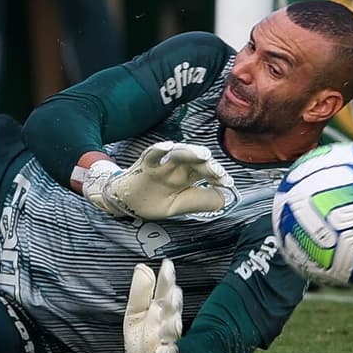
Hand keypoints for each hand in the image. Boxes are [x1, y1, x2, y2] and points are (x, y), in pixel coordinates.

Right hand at [83, 142, 234, 218]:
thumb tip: (225, 198)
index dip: (217, 175)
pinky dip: (159, 149)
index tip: (227, 182)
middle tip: (218, 172)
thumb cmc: (154, 200)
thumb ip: (201, 202)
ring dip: (191, 152)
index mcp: (188, 175)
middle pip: (196, 161)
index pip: (206, 171)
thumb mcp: (180, 206)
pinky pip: (151, 155)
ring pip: (178, 154)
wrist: (125, 202)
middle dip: (208, 165)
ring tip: (202, 154)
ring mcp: (161, 165)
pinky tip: (168, 146)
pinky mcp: (145, 165)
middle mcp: (177, 167)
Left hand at [124, 258, 182, 352]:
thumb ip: (140, 290)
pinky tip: (166, 349)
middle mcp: (167, 322)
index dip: (167, 278)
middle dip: (173, 300)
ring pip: (171, 330)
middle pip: (171, 309)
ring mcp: (166, 340)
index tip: (167, 264)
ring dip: (169, 323)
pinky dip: (166, 352)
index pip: (164, 290)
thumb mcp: (135, 308)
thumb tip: (142, 267)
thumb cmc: (142, 331)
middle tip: (173, 290)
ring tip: (162, 314)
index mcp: (160, 307)